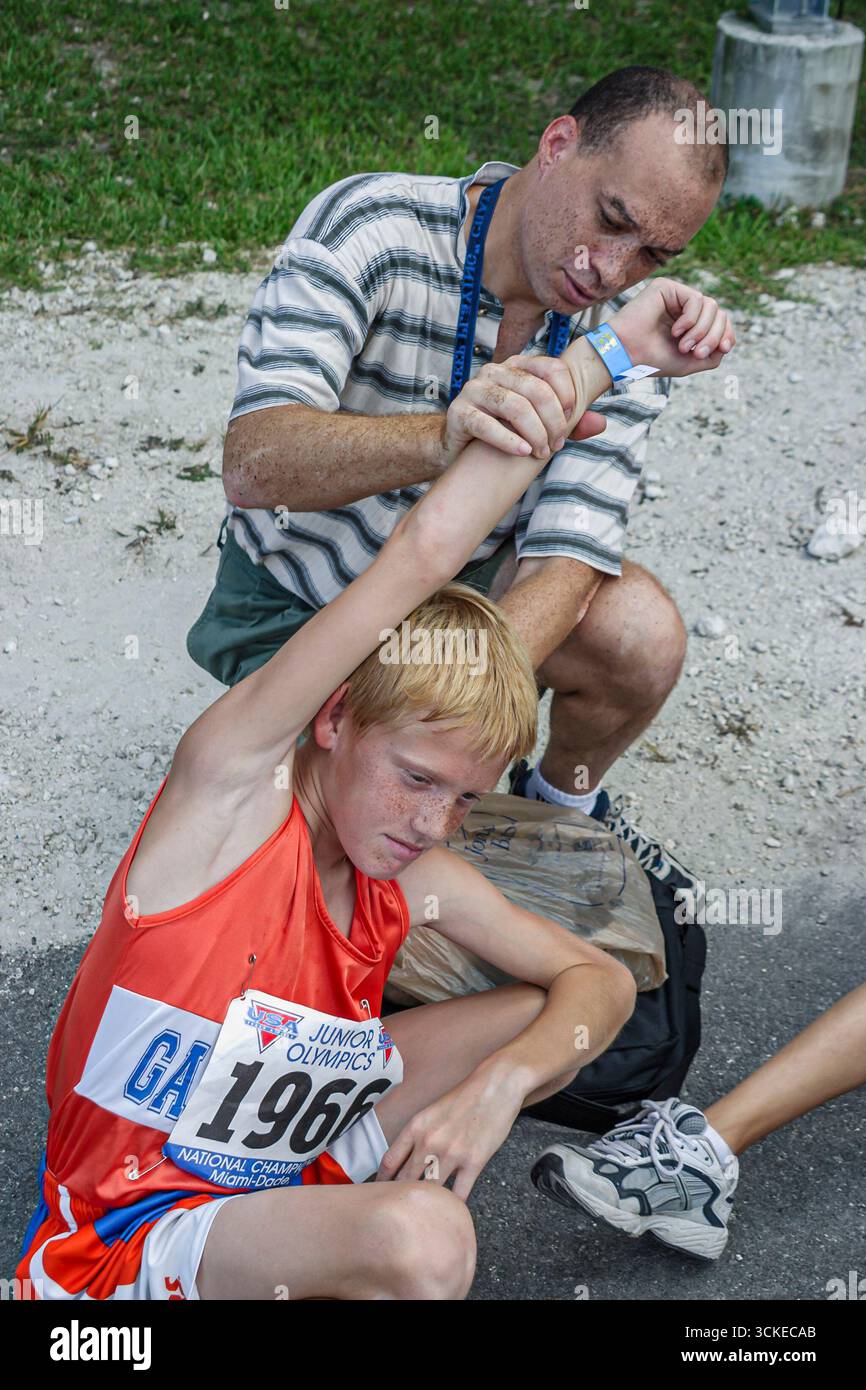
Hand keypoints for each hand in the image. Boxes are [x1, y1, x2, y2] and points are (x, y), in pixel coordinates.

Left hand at [375, 1071, 522, 1199]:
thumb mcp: (431, 1112)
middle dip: (400, 1198)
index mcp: (416, 1127)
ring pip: (430, 1191)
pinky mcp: (474, 1161)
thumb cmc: (464, 1098)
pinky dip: (453, 1205)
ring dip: (427, 1204)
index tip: (379, 1193)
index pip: (389, 1162)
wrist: (496, 1086)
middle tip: (399, 1211)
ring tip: (424, 1216)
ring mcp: (451, 1153)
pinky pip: (458, 1194)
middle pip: (405, 1181)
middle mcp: (429, 1141)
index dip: (380, 1182)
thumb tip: (405, 1161)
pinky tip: (451, 1209)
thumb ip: (417, 1136)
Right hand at [439, 354, 606, 469]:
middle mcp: (494, 371)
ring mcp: (474, 389)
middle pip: (535, 389)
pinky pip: (486, 425)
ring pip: (514, 405)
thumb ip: (569, 423)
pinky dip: (509, 441)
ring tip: (540, 452)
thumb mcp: (539, 424)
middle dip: (553, 421)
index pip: (551, 368)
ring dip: (534, 432)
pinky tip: (523, 453)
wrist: (460, 450)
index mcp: (518, 366)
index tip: (571, 417)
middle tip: (556, 445)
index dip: (567, 393)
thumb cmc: (504, 432)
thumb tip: (600, 423)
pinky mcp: (458, 412)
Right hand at [610, 277, 735, 378]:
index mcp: (690, 323)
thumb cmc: (653, 360)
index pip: (720, 321)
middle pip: (719, 313)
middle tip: (697, 353)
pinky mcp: (668, 287)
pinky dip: (690, 319)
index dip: (726, 334)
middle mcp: (684, 307)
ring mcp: (676, 296)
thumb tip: (728, 341)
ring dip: (701, 330)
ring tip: (683, 345)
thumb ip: (714, 354)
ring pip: (711, 306)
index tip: (724, 349)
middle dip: (713, 335)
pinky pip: (696, 299)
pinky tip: (676, 330)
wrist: (627, 355)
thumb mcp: (691, 363)